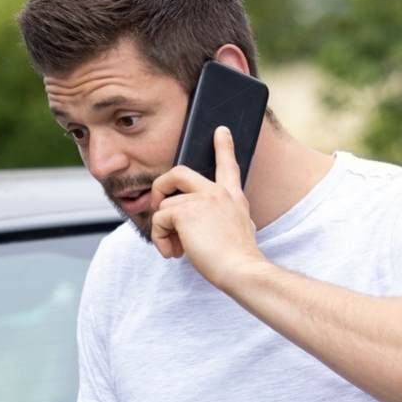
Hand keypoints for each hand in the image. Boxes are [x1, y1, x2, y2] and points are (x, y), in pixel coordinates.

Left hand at [150, 125, 265, 288]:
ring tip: (176, 249)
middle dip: (161, 186)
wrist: (242, 270)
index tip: (221, 131)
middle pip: (179, 172)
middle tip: (159, 205)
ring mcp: (201, 199)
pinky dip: (160, 239)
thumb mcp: (240, 232)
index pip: (228, 166)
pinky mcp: (184, 212)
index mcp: (233, 197)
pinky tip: (174, 253)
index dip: (224, 146)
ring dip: (164, 231)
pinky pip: (158, 221)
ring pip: (165, 208)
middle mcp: (217, 193)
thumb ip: (223, 221)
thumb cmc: (240, 259)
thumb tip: (198, 227)